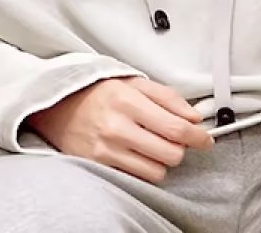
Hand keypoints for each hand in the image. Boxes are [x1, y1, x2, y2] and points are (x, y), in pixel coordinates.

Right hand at [25, 77, 213, 183]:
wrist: (56, 105)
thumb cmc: (97, 93)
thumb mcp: (132, 82)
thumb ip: (168, 97)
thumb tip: (194, 118)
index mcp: (127, 100)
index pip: (176, 128)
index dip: (198, 137)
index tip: (204, 139)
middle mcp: (116, 126)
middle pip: (171, 153)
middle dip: (178, 148)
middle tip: (172, 139)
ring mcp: (106, 148)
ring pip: (157, 171)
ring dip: (160, 161)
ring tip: (150, 146)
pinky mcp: (98, 164)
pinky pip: (137, 178)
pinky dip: (143, 169)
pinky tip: (135, 154)